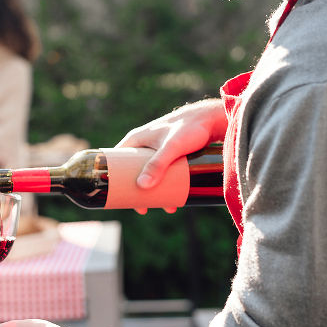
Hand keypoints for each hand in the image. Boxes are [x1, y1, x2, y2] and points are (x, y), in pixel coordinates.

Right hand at [116, 98, 226, 213]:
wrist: (212, 118)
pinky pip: (162, 171)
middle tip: (143, 209)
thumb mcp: (172, 147)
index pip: (116, 160)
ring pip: (149, 173)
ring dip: (154, 191)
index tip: (118, 196)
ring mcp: (157, 148)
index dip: (114, 178)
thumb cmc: (190, 128)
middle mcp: (144, 144)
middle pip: (133, 171)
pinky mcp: (170, 152)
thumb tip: (142, 186)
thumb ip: (157, 165)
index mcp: (136, 139)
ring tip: (164, 206)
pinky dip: (165, 185)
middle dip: (138, 191)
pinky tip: (174, 197)